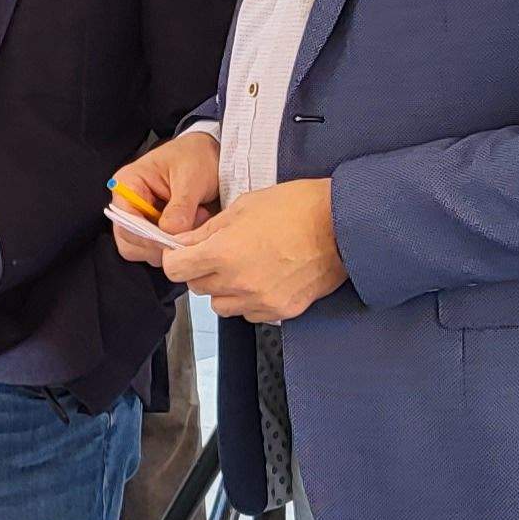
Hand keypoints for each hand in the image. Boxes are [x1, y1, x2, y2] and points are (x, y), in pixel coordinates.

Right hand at [110, 130, 223, 263]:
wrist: (213, 158)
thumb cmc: (196, 158)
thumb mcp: (191, 177)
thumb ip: (181, 206)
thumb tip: (170, 232)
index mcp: (128, 184)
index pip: (124, 220)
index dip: (146, 236)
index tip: (170, 241)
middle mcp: (129, 204)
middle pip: (129, 241)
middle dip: (159, 243)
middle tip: (186, 232)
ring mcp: (142, 220)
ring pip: (143, 250)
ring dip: (169, 246)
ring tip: (193, 223)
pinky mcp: (156, 231)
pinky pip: (158, 251)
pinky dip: (176, 247)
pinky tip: (192, 228)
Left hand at [163, 177, 343, 322]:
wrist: (342, 225)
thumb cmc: (298, 208)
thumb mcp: (243, 206)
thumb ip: (207, 230)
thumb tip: (183, 242)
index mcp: (224, 252)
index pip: (175, 269)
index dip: (176, 258)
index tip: (183, 252)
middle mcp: (238, 281)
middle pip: (197, 287)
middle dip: (201, 270)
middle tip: (219, 252)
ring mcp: (260, 300)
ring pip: (221, 305)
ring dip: (224, 289)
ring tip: (245, 266)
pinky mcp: (280, 311)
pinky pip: (249, 313)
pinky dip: (249, 300)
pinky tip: (264, 278)